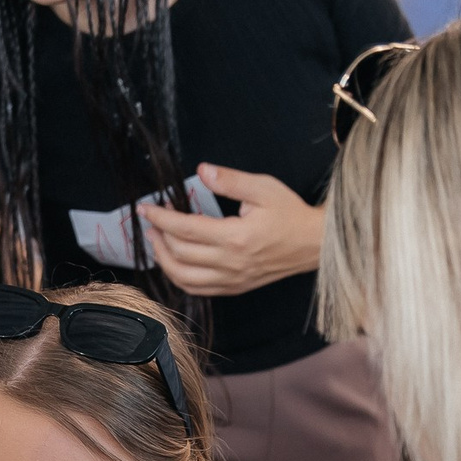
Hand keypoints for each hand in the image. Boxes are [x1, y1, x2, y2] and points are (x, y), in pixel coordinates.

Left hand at [136, 164, 323, 295]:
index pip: (185, 229)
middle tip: (152, 220)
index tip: (146, 208)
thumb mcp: (263, 187)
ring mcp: (233, 279)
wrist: (314, 243)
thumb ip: (230, 180)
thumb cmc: (290, 213)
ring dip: (163, 260)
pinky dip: (180, 277)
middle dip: (158, 236)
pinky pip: (199, 289)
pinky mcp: (236, 287)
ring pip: (184, 278)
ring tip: (157, 241)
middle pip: (179, 255)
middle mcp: (231, 263)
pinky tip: (174, 262)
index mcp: (236, 237)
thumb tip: (201, 171)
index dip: (160, 218)